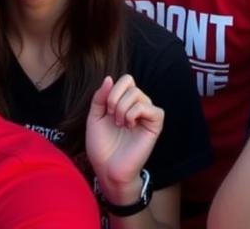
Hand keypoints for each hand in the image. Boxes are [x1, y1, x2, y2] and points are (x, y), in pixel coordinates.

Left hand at [86, 75, 162, 201]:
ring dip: (122, 109)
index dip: (112, 91)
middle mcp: (138, 105)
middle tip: (112, 118)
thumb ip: (100, 97)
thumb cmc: (101, 146)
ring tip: (120, 125)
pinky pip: (149, 107)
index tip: (106, 111)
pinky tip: (130, 126)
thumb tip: (109, 78)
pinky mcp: (155, 124)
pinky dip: (134, 114)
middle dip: (115, 99)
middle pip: (130, 83)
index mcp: (125, 102)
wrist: (107, 170)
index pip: (126, 80)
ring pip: (137, 94)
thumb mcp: (94, 117)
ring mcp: (147, 114)